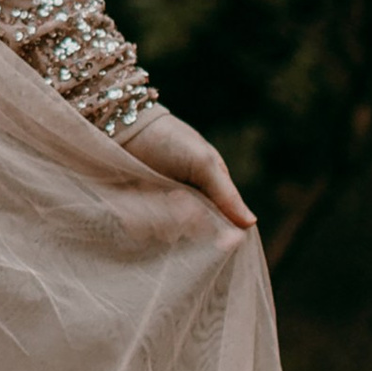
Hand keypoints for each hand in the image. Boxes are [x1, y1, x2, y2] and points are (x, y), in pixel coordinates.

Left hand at [125, 104, 255, 230]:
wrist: (120, 127)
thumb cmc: (168, 139)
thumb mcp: (202, 162)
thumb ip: (225, 194)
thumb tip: (251, 223)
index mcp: (209, 190)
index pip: (222, 224)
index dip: (222, 236)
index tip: (223, 243)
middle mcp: (186, 204)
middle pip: (195, 234)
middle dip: (187, 222)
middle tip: (177, 198)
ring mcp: (160, 210)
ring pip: (168, 234)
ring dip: (161, 219)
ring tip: (151, 191)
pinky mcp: (135, 214)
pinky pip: (142, 230)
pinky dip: (139, 220)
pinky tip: (134, 201)